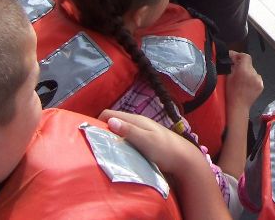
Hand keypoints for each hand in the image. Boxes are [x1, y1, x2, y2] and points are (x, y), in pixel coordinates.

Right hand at [100, 109, 232, 219]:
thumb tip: (110, 121)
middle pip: (114, 123)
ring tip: (103, 151)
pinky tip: (118, 155)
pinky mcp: (144, 143)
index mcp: (136, 120)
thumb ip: (129, 130)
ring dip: (111, 139)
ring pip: (120, 132)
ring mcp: (141, 133)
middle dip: (103, 131)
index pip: (110, 114)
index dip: (98, 121)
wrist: (184, 160)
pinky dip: (119, 145)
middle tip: (93, 145)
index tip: (89, 134)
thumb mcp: (146, 140)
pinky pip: (126, 141)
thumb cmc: (165, 149)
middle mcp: (137, 124)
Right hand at [225, 51, 263, 112]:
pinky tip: (246, 84)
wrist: (238, 107)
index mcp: (244, 70)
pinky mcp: (261, 85)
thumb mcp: (228, 77)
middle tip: (234, 68)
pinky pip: (256, 78)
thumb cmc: (230, 93)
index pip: (245, 56)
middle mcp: (253, 74)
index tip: (233, 57)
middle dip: (242, 65)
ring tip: (241, 79)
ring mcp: (259, 80)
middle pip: (248, 64)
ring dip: (247, 72)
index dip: (238, 55)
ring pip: (252, 71)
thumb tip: (234, 60)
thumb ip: (232, 66)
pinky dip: (251, 79)